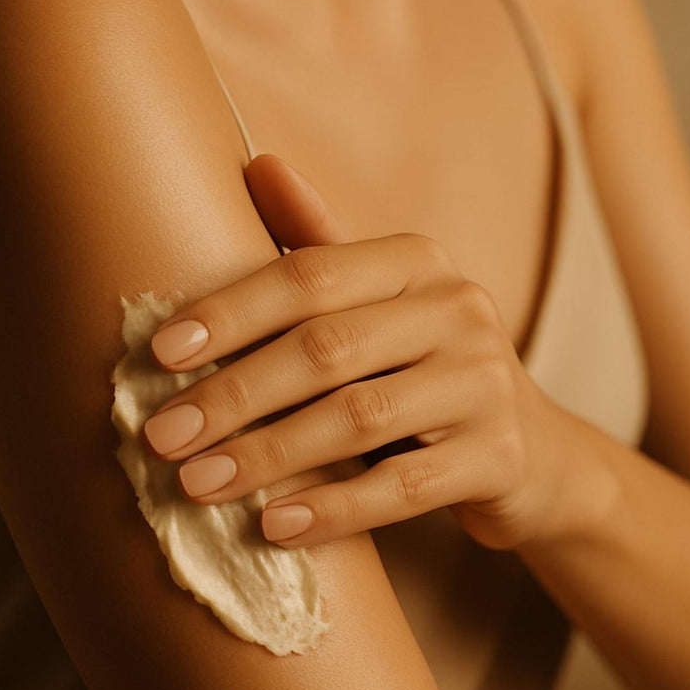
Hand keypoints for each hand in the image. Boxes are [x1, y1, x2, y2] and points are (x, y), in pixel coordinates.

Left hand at [140, 154, 555, 550]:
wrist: (532, 450)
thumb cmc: (425, 368)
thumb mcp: (382, 303)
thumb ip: (321, 248)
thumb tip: (258, 163)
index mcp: (418, 262)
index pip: (310, 276)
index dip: (230, 312)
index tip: (158, 354)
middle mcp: (459, 309)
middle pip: (325, 348)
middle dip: (232, 394)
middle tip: (160, 436)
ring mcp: (485, 383)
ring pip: (358, 418)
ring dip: (266, 455)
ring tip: (196, 484)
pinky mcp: (500, 456)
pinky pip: (404, 488)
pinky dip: (333, 508)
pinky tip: (273, 525)